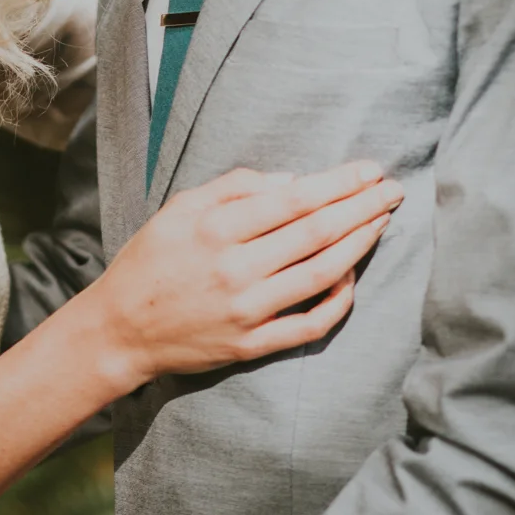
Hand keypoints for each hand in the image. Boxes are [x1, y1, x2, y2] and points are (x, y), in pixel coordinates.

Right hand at [100, 160, 401, 390]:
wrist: (121, 329)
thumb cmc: (150, 261)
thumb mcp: (178, 208)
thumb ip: (232, 187)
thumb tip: (291, 180)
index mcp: (216, 228)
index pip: (294, 199)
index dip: (338, 183)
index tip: (368, 171)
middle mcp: (236, 268)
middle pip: (316, 232)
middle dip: (361, 207)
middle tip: (392, 190)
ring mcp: (247, 310)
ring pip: (321, 273)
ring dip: (359, 245)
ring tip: (382, 223)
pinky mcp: (252, 344)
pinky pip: (309, 324)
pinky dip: (338, 301)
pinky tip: (353, 277)